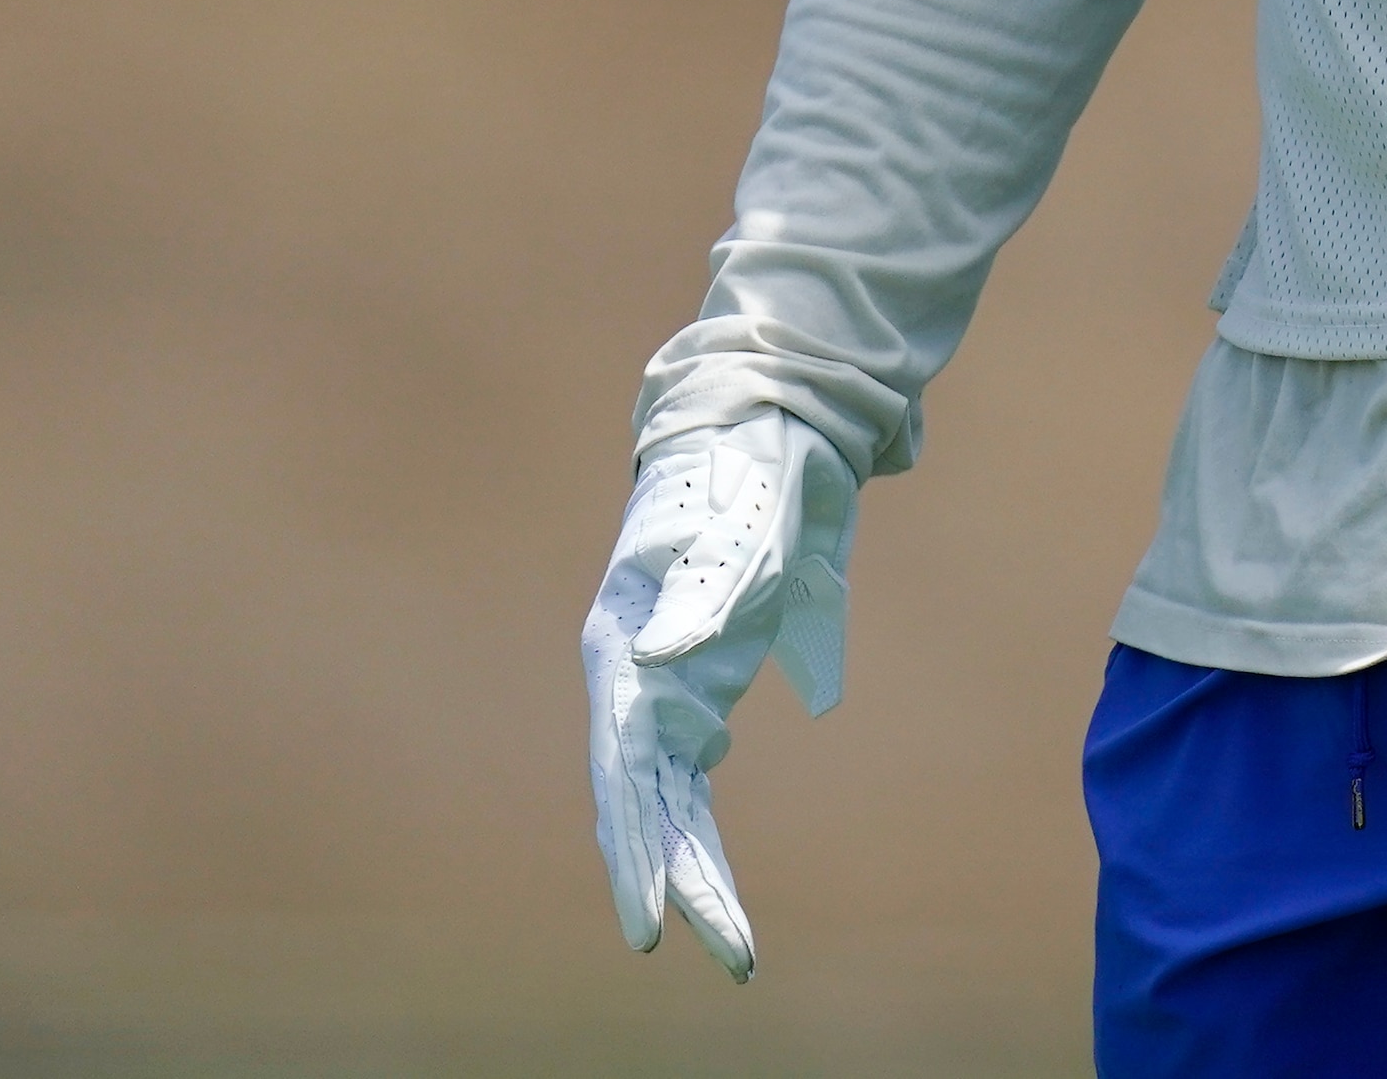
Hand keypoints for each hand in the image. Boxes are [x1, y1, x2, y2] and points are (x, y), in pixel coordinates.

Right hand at [581, 412, 856, 978]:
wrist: (764, 433)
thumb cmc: (746, 477)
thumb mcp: (739, 527)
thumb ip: (702, 592)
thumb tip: (660, 659)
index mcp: (622, 644)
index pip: (623, 769)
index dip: (634, 851)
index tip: (653, 925)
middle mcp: (632, 678)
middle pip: (647, 803)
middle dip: (682, 881)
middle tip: (732, 953)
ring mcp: (664, 685)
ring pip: (671, 799)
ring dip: (697, 867)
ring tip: (736, 944)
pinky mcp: (701, 683)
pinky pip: (691, 774)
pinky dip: (696, 821)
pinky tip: (707, 853)